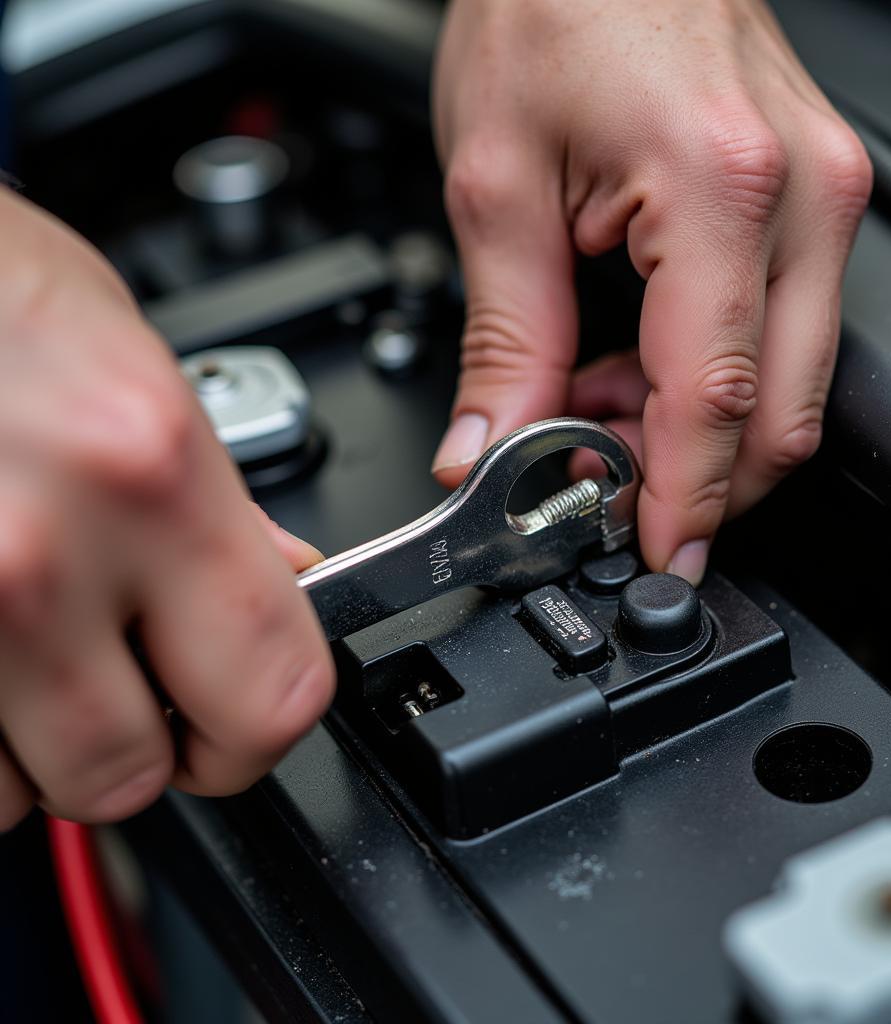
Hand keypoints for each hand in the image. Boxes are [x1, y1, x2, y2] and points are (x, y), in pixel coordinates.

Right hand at [0, 188, 334, 828]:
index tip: (239, 724)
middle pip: (129, 774)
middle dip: (139, 749)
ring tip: (26, 644)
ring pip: (14, 792)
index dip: (260, 731)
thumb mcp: (143, 372)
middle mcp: (41, 550)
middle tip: (124, 687)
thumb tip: (284, 584)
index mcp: (155, 472)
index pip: (274, 693)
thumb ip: (224, 505)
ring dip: (31, 744)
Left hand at [431, 0, 871, 581]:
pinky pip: (786, 333)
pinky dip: (713, 379)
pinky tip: (640, 364)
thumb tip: (489, 447)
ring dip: (700, 432)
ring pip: (793, 384)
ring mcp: (822, 196)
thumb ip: (506, 341)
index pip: (712, 401)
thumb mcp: (495, 185)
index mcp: (719, 191)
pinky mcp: (811, 199)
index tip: (650, 552)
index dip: (680, 499)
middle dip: (697, 481)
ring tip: (598, 407)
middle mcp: (800, 197)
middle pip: (781, 415)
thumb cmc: (548, 5)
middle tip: (604, 486)